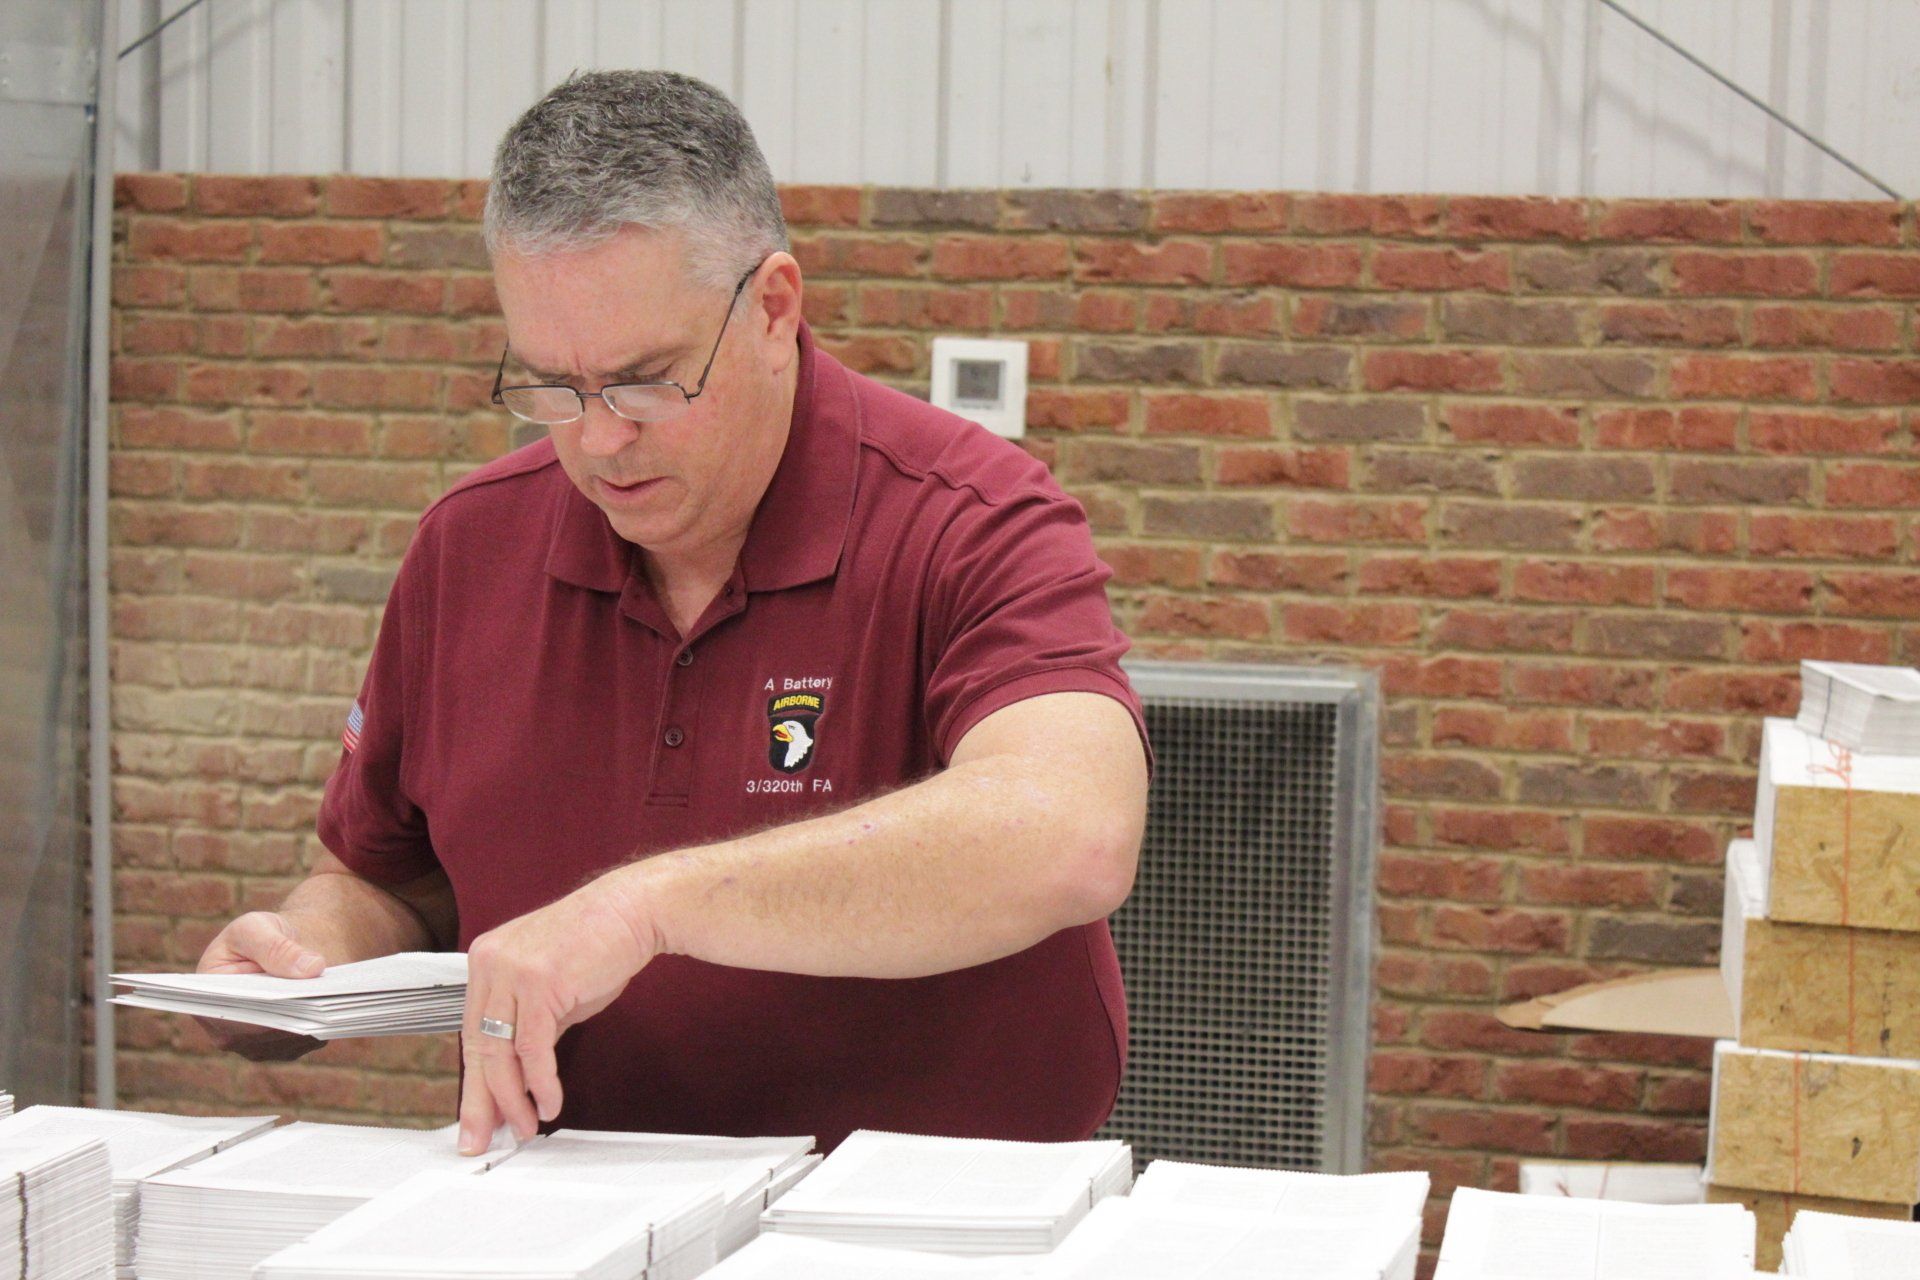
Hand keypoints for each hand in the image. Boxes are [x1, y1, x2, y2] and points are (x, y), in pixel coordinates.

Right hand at [193, 911, 327, 1060]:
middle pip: (262, 1033)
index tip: (285, 998)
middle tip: (317, 996)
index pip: (229, 1018)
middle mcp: (228, 1033)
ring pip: (289, 1039)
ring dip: (310, 1019)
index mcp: (207, 1003)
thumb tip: (310, 969)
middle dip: (289, 1014)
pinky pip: (308, 1040)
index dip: (256, 1012)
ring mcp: (257, 1045)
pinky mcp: (287, 1046)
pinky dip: (322, 1022)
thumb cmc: (260, 935)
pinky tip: (332, 1003)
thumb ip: (276, 946)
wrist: (285, 946)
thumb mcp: (257, 927)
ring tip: (327, 996)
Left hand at [457, 882, 656, 1152]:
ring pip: (500, 1052)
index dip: (474, 1082)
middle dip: (480, 1102)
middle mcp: (489, 963)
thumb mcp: (552, 989)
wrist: (634, 910)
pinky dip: (541, 1082)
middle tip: (481, 1140)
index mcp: (485, 961)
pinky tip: (550, 1102)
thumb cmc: (599, 946)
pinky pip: (532, 1047)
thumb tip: (520, 1076)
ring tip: (525, 1128)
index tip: (478, 1117)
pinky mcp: (538, 982)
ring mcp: (511, 971)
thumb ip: (529, 1025)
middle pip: (477, 1047)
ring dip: (512, 1099)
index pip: (472, 1033)